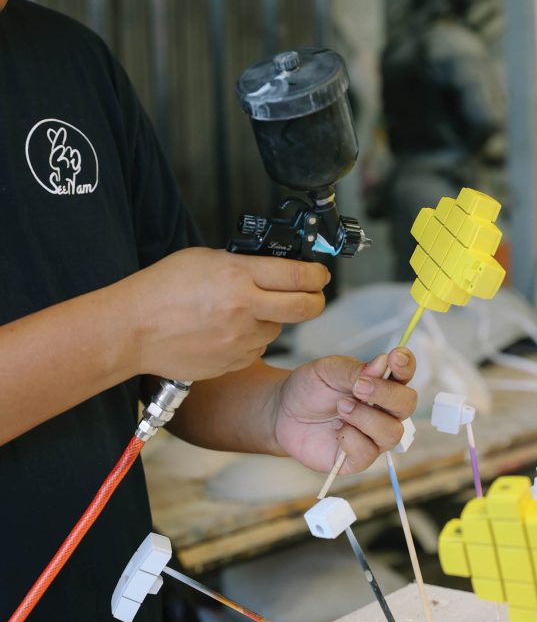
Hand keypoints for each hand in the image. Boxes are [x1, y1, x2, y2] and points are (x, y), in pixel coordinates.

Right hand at [125, 248, 329, 380]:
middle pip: (306, 308)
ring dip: (272, 319)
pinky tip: (226, 330)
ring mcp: (240, 340)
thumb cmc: (161, 289)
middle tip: (313, 294)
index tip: (319, 274)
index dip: (317, 274)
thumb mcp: (204, 259)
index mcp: (238, 277)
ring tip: (242, 310)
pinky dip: (250, 339)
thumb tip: (270, 267)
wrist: (132, 329)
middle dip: (316, 299)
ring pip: (278, 328)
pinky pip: (255, 349)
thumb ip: (242, 264)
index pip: (299, 276)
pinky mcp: (232, 362)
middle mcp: (245, 309)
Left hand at [274, 348, 416, 473]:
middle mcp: (383, 410)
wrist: (284, 412)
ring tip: (341, 408)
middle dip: (385, 394)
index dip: (406, 365)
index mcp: (380, 383)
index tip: (395, 357)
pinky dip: (351, 439)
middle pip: (406, 404)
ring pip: (392, 432)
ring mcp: (373, 435)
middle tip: (359, 387)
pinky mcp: (358, 458)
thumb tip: (382, 363)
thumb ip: (354, 370)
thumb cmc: (310, 388)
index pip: (404, 373)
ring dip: (365, 418)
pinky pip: (368, 453)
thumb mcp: (326, 370)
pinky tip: (336, 429)